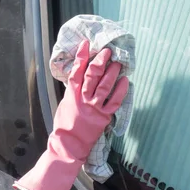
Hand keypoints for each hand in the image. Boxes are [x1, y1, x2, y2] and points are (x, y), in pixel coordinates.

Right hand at [14, 40, 128, 189]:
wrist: (68, 145)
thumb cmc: (64, 125)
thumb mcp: (65, 104)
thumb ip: (73, 91)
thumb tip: (80, 77)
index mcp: (71, 95)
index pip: (76, 71)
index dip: (81, 56)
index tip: (86, 44)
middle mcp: (83, 99)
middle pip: (92, 75)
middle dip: (100, 61)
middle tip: (107, 51)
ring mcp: (94, 108)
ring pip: (104, 86)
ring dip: (112, 72)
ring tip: (118, 63)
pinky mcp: (103, 117)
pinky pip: (115, 101)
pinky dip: (121, 91)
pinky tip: (125, 81)